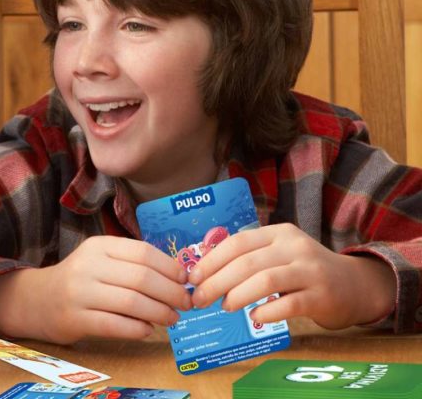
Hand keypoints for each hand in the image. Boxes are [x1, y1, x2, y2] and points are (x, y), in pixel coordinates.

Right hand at [0, 236, 191, 343]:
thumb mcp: (101, 260)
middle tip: (186, 304)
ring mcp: (79, 293)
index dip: (170, 268)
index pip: (143, 253)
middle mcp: (88, 266)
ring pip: (132, 302)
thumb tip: (179, 277)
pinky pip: (115, 325)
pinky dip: (138, 329)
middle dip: (172, 293)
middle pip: (141, 278)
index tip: (185, 281)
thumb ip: (133, 264)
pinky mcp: (75, 319)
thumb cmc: (80, 280)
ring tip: (172, 318)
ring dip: (160, 313)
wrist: (37, 299)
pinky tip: (148, 330)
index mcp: (98, 246)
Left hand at [189, 223, 395, 328]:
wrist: (356, 286)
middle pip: (247, 263)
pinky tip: (254, 317)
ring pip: (265, 280)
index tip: (192, 278)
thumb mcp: (279, 254)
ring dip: (238, 295)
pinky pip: (289, 304)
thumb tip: (204, 275)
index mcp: (278, 233)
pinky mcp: (323, 296)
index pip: (237, 242)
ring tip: (224, 307)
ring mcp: (310, 271)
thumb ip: (250, 258)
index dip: (211, 260)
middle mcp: (294, 247)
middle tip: (200, 298)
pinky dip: (266, 311)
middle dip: (217, 282)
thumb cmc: (305, 272)